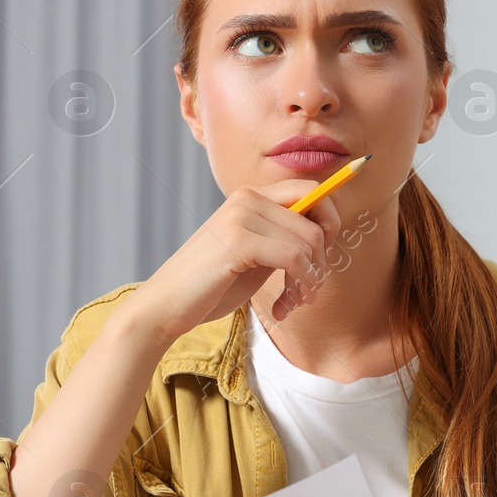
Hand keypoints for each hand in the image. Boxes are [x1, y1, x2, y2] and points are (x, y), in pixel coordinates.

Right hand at [126, 179, 342, 346]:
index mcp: (251, 196)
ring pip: (308, 241)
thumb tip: (325, 234)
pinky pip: (293, 258)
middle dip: (323, 258)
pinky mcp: (238, 241)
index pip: (311, 190)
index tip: (321, 258)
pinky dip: (299, 284)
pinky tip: (282, 307)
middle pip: (316, 218)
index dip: (329, 223)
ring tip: (293, 302)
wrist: (166, 304)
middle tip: (309, 289)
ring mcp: (241, 216)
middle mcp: (247, 198)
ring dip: (310, 279)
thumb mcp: (255, 253)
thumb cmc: (211, 284)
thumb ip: (282, 238)